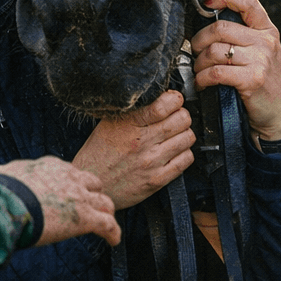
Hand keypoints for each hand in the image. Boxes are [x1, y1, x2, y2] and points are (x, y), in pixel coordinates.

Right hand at [0, 156, 121, 246]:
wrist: (8, 202)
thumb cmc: (1, 190)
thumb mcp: (6, 174)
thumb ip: (11, 175)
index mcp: (52, 166)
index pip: (69, 172)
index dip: (71, 184)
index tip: (68, 192)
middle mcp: (70, 178)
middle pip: (92, 183)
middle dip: (93, 194)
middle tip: (90, 205)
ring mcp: (80, 197)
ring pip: (105, 202)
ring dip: (106, 212)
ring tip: (106, 221)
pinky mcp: (85, 218)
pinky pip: (108, 225)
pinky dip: (113, 233)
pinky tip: (114, 241)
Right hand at [73, 90, 196, 208]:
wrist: (92, 184)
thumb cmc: (99, 153)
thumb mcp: (108, 123)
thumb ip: (133, 110)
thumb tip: (158, 96)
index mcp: (128, 124)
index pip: (165, 105)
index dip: (175, 100)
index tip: (173, 101)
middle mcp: (141, 142)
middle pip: (182, 119)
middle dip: (182, 115)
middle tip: (175, 118)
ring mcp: (150, 162)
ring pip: (187, 138)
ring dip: (184, 134)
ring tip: (174, 136)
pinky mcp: (157, 180)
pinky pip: (185, 160)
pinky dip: (184, 153)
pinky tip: (174, 152)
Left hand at [189, 0, 280, 145]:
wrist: (280, 112)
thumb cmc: (265, 82)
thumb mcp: (262, 52)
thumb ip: (243, 36)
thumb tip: (209, 24)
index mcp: (267, 30)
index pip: (248, 3)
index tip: (208, 3)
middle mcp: (265, 41)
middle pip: (220, 28)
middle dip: (199, 41)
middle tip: (196, 52)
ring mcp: (260, 60)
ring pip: (214, 51)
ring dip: (199, 63)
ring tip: (199, 71)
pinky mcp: (252, 79)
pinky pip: (216, 72)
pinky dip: (202, 78)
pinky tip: (202, 83)